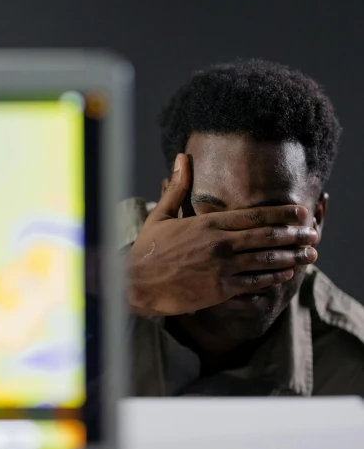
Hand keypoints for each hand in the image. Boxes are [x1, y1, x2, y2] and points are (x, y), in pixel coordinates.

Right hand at [127, 153, 318, 315]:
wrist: (135, 283)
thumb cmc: (148, 249)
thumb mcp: (162, 215)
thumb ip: (178, 187)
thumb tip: (182, 157)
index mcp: (208, 224)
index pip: (253, 215)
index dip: (281, 214)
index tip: (301, 212)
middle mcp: (219, 244)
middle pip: (266, 236)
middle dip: (294, 234)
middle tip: (313, 233)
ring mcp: (222, 268)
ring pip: (265, 260)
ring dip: (291, 256)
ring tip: (309, 254)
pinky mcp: (220, 290)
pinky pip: (254, 282)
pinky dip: (273, 277)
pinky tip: (286, 273)